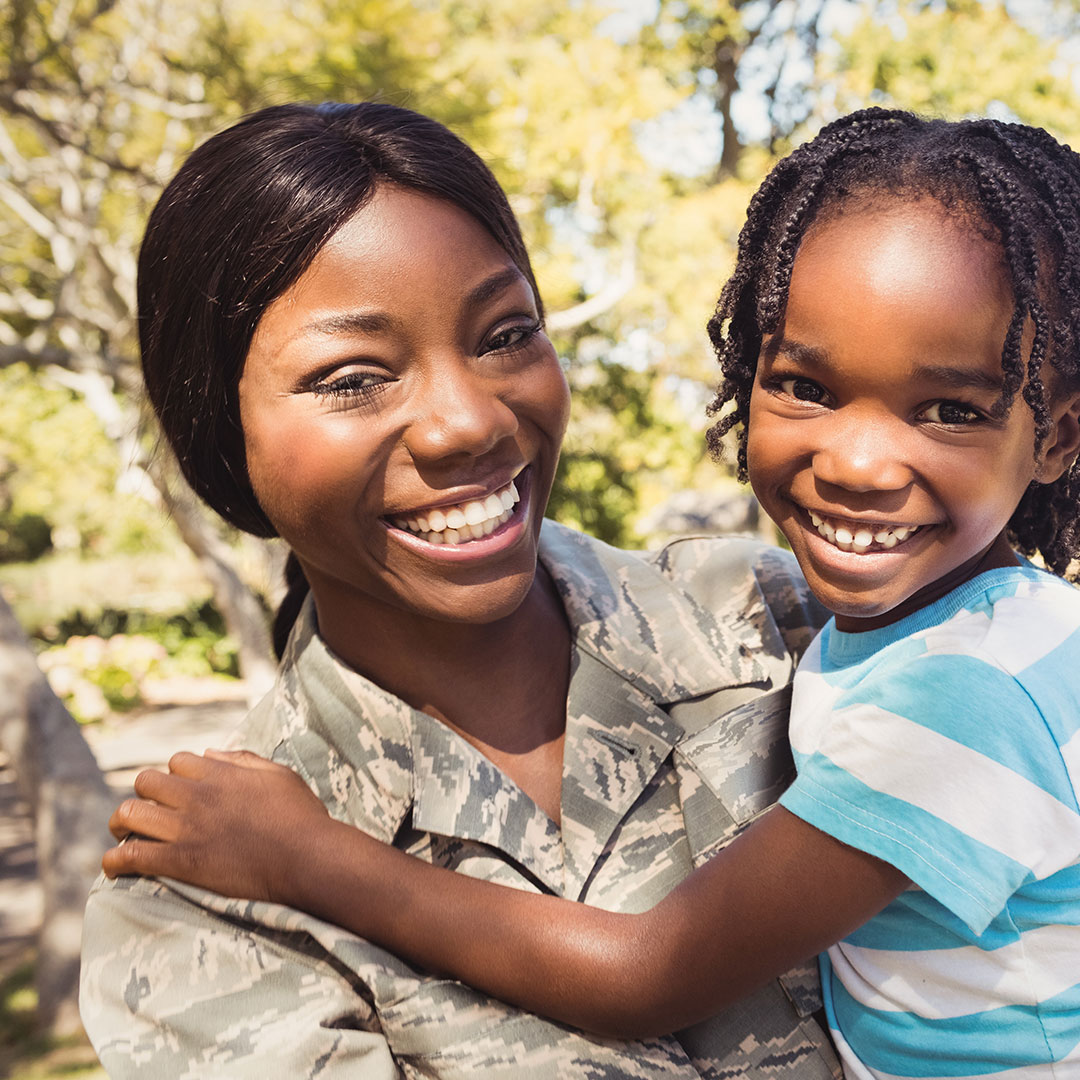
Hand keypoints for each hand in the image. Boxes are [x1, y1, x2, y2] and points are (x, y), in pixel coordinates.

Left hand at [103, 749, 329, 904]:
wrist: (306, 858)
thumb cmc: (301, 817)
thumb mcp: (279, 774)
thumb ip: (243, 759)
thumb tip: (210, 752)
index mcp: (221, 773)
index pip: (178, 761)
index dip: (176, 775)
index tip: (180, 792)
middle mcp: (197, 795)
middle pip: (145, 782)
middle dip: (143, 795)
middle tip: (147, 813)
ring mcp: (187, 828)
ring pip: (129, 814)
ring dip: (120, 823)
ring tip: (123, 835)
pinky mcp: (181, 861)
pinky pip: (132, 856)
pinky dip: (115, 861)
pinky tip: (115, 867)